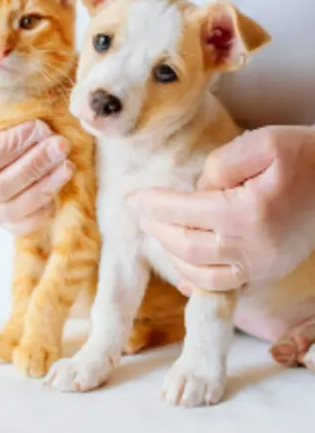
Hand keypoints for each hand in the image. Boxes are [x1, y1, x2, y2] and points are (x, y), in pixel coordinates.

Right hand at [0, 85, 73, 235]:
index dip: (13, 145)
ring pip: (12, 210)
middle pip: (0, 188)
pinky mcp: (0, 218)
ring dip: (44, 188)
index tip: (39, 125)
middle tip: (61, 144)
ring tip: (67, 166)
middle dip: (36, 165)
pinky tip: (58, 188)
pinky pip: (21, 226)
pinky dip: (42, 212)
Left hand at [128, 126, 314, 292]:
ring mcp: (262, 266)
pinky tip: (182, 275)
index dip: (154, 204)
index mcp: (248, 213)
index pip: (184, 211)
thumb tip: (196, 190)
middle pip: (186, 244)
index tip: (133, 197)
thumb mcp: (262, 143)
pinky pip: (226, 289)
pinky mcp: (269, 273)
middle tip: (141, 214)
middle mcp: (252, 248)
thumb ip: (220, 164)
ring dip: (172, 253)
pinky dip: (198, 283)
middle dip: (157, 228)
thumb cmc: (304, 156)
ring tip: (158, 232)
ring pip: (200, 272)